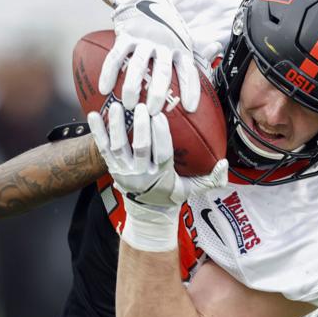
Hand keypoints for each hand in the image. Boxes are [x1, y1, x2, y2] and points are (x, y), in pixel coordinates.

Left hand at [88, 102, 227, 251]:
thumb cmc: (172, 193)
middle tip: (141, 106)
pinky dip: (97, 132)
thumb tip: (224, 164)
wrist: (147, 211)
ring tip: (116, 105)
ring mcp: (124, 171)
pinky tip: (93, 114)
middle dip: (140, 127)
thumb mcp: (192, 189)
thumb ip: (211, 179)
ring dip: (116, 126)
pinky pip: (102, 148)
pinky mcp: (111, 168)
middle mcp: (141, 174)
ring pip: (118, 147)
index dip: (160, 136)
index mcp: (162, 176)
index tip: (160, 116)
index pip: (162, 154)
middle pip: (140, 148)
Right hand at [99, 0, 199, 115]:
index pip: (188, 70)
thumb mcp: (185, 37)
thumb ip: (199, 49)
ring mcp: (143, 40)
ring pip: (137, 65)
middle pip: (161, 70)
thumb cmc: (166, 27)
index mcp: (180, 48)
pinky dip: (109, 73)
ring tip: (129, 104)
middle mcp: (163, 44)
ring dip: (132, 86)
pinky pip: (116, 56)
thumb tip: (216, 49)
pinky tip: (104, 89)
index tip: (190, 108)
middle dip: (157, 92)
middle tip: (152, 111)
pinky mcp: (125, 36)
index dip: (191, 89)